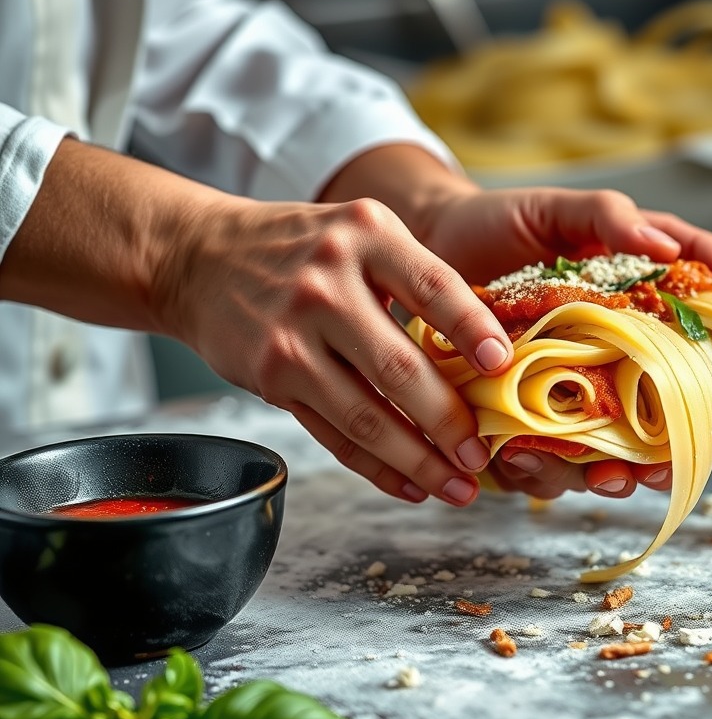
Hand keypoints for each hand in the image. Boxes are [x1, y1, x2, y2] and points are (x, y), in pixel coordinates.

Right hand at [159, 196, 515, 506]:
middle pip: (399, 369)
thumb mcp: (362, 232)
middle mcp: (326, 285)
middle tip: (483, 454)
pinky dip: (376, 468)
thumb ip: (417, 277)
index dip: (473, 330)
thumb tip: (488, 352)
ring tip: (458, 486)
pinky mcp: (270, 378)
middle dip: (449, 422)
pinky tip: (409, 485)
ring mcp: (292, 336)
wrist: (200, 257)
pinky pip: (333, 435)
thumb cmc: (301, 248)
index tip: (503, 367)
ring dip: (418, 462)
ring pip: (366, 416)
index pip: (433, 287)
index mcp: (365, 236)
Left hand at [415, 182, 711, 497]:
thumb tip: (666, 246)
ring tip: (607, 476)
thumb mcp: (561, 209)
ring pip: (604, 447)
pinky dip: (536, 464)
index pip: (697, 348)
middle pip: (659, 416)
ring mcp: (566, 388)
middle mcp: (609, 356)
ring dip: (613, 472)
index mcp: (637, 310)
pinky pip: (537, 451)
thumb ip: (610, 218)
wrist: (432, 237)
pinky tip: (523, 456)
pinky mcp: (518, 407)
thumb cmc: (504, 220)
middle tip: (671, 465)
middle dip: (674, 452)